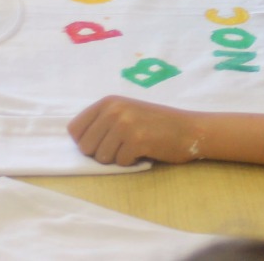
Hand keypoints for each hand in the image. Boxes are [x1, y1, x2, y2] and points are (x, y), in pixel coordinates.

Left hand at [67, 96, 203, 166]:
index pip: (74, 129)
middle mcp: (114, 110)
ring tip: (135, 147)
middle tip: (123, 146)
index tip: (103, 142)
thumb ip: (102, 122)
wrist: (189, 129)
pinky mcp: (136, 140)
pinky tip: (145, 151)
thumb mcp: (126, 113)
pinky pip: (120, 162)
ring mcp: (125, 124)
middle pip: (85, 147)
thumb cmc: (156, 124)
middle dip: (102, 153)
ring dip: (117, 158)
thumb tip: (77, 142)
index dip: (86, 142)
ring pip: (101, 158)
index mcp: (108, 102)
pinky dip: (132, 162)